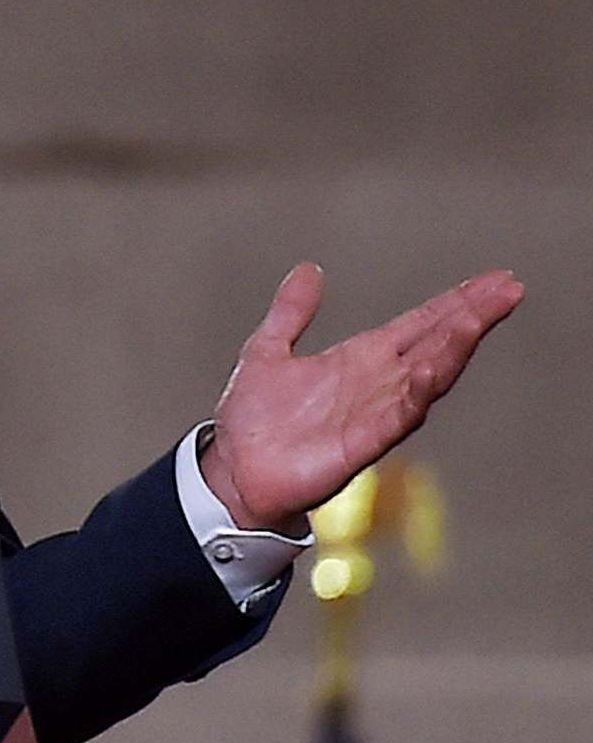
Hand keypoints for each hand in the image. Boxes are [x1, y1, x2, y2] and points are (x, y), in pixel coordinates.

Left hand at [203, 263, 522, 532]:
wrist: (235, 472)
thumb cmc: (254, 422)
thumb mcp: (268, 349)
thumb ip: (291, 311)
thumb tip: (308, 270)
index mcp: (359, 359)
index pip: (419, 324)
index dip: (455, 303)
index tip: (493, 281)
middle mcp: (375, 384)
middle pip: (435, 344)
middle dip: (471, 316)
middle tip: (507, 289)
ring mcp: (373, 413)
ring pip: (425, 376)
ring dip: (451, 349)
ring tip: (477, 319)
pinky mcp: (360, 444)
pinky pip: (396, 416)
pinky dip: (414, 394)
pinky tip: (430, 371)